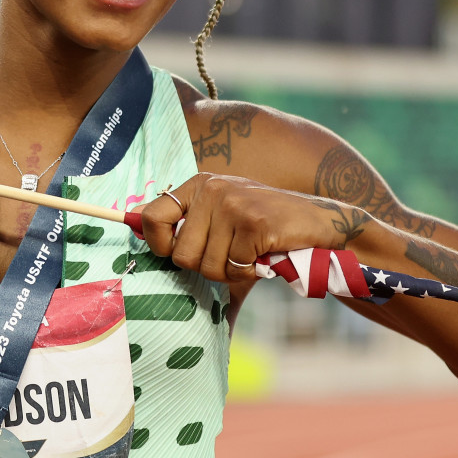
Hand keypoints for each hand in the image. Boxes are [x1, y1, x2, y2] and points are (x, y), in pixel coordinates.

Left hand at [136, 173, 368, 283]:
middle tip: (231, 257)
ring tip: (249, 255)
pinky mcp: (253, 222)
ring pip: (207, 265)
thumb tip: (138, 239)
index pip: (152, 216)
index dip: (159, 244)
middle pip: (181, 253)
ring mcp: (232, 203)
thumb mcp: (223, 221)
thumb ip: (187, 230)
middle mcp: (211, 188)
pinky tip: (264, 257)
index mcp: (198, 185)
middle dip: (205, 267)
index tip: (176, 252)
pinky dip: (249, 273)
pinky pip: (234, 267)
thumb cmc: (265, 230)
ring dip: (230, 272)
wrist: (319, 224)